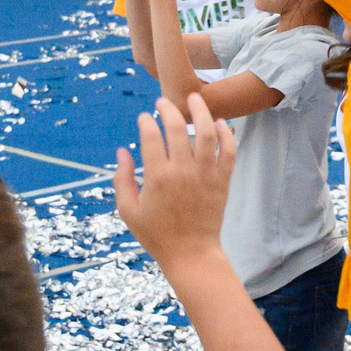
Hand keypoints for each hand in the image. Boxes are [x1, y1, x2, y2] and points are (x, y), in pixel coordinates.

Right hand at [113, 96, 236, 265]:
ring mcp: (205, 174)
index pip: (151, 137)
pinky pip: (228, 151)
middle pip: (177, 128)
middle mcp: (182, 171)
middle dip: (168, 109)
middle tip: (163, 102)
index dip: (146, 122)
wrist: (190, 253)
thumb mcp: (128, 210)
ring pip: (206, 133)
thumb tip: (122, 151)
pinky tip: (219, 123)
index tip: (144, 117)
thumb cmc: (156, 234)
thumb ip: (121, 179)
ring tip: (195, 97)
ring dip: (201, 111)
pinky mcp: (222, 181)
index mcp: (157, 177)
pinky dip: (226, 134)